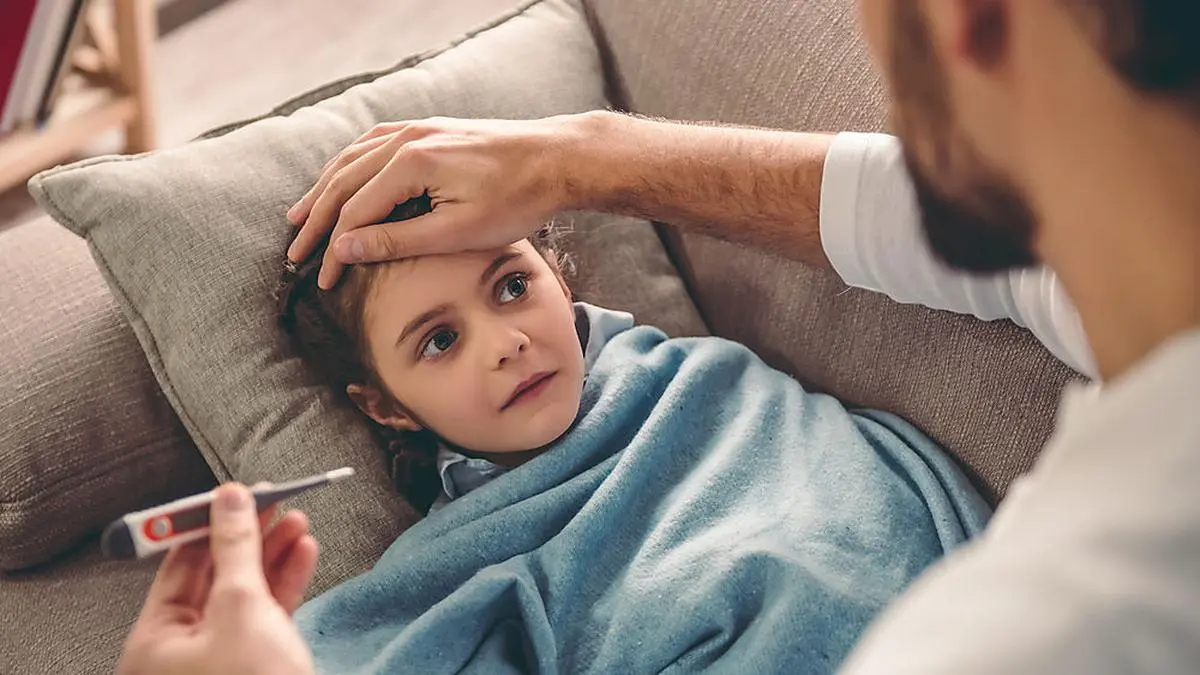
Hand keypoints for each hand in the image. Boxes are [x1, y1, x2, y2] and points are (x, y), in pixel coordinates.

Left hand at [117, 484, 318, 674]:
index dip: (206, 523)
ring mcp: (218, 661)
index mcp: (153, 643)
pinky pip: (264, 616)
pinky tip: (302, 555)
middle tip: (271, 501)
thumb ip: (236, 547)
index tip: (234, 494)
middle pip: (212, 577)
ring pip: (243, 594)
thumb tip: (229, 500)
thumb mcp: (241, 605)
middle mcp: (179, 654)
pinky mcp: (253, 666)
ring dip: (272, 555)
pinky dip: (284, 584)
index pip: (176, 565)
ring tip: (296, 521)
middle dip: (247, 537)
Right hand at [286, 113, 603, 288]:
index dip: (334, 250)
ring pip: (352, 160)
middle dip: (315, 220)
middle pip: (342, 182)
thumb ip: (398, 240)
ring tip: (301, 215)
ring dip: (324, 189)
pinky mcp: (429, 129)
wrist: (558, 158)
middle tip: (295, 253)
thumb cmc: (516, 199)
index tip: (322, 281)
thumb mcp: (457, 232)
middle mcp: (406, 138)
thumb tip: (345, 248)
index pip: (354, 213)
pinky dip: (349, 165)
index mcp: (410, 163)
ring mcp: (417, 128)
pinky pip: (373, 144)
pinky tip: (342, 178)